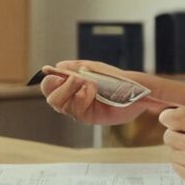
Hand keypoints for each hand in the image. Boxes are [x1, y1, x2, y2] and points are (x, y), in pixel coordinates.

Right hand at [37, 60, 162, 125]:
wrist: (134, 90)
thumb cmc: (114, 78)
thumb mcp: (92, 68)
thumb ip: (74, 67)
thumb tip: (57, 66)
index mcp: (69, 85)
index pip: (49, 85)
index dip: (49, 81)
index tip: (56, 75)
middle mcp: (71, 98)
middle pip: (51, 98)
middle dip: (61, 88)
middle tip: (76, 79)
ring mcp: (79, 108)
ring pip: (62, 105)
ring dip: (73, 90)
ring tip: (89, 83)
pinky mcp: (88, 117)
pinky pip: (77, 111)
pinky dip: (83, 98)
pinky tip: (93, 92)